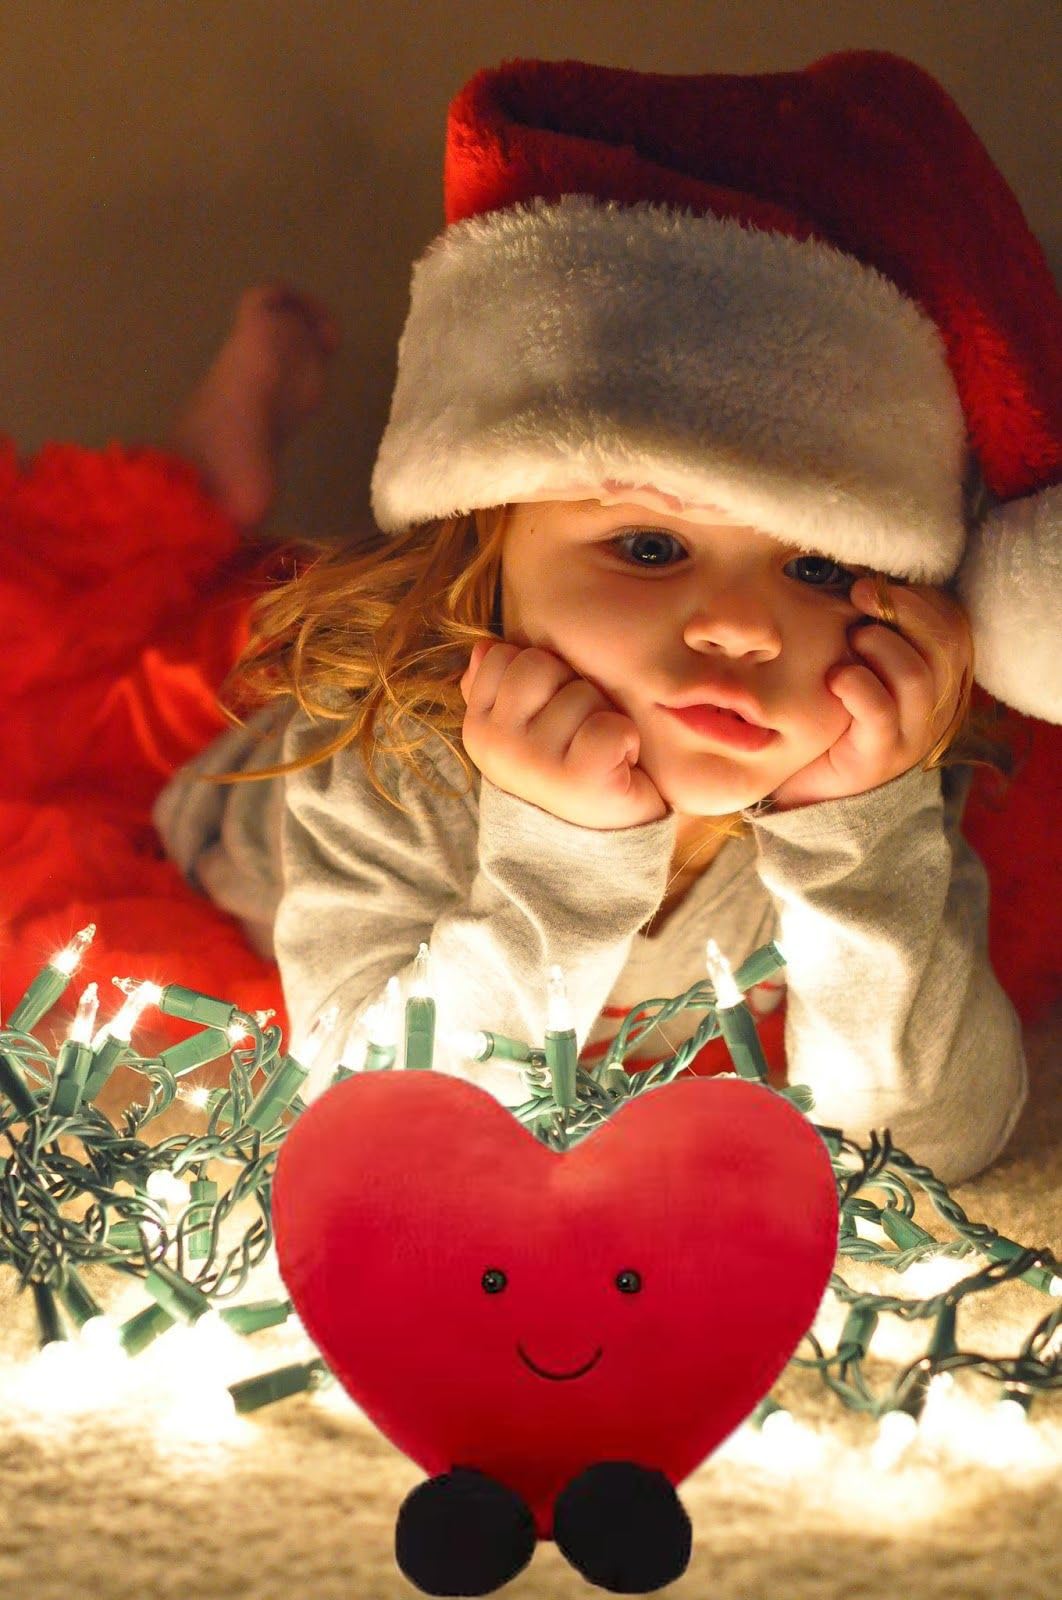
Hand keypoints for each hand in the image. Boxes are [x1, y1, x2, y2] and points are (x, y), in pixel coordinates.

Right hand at [459, 640, 669, 829]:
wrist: (596, 851)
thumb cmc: (566, 775)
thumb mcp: (526, 729)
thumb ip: (499, 687)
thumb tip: (484, 647)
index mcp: (478, 728)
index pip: (505, 655)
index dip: (541, 678)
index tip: (549, 717)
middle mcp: (495, 745)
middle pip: (540, 664)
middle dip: (571, 690)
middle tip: (578, 735)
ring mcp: (532, 763)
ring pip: (582, 692)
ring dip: (603, 717)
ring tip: (597, 754)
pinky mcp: (577, 780)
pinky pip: (611, 726)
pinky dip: (626, 742)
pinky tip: (618, 767)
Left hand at [769, 578, 972, 809]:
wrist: (806, 786)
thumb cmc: (832, 714)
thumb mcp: (859, 664)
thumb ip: (873, 629)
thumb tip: (862, 576)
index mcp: (940, 679)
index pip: (955, 625)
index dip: (921, 596)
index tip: (876, 583)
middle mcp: (936, 707)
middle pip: (945, 642)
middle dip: (901, 607)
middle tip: (857, 596)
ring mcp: (913, 735)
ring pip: (917, 674)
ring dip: (879, 645)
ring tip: (850, 643)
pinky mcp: (880, 757)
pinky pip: (879, 710)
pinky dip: (855, 683)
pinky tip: (834, 677)